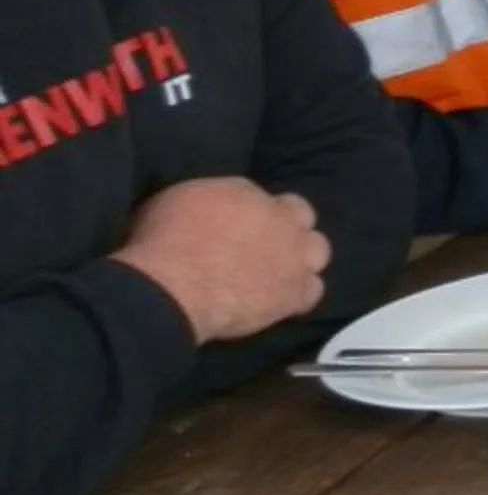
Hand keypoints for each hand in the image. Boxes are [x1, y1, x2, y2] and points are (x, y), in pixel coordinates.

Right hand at [111, 177, 330, 343]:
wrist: (172, 285)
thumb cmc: (162, 240)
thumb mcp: (178, 201)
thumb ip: (210, 203)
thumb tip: (213, 210)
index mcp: (249, 193)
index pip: (268, 195)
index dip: (266, 211)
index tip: (250, 224)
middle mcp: (280, 219)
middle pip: (302, 217)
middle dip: (290, 229)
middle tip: (266, 247)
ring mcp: (293, 257)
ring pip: (318, 252)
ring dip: (301, 259)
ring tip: (279, 273)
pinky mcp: (294, 294)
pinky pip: (313, 291)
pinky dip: (299, 294)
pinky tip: (281, 301)